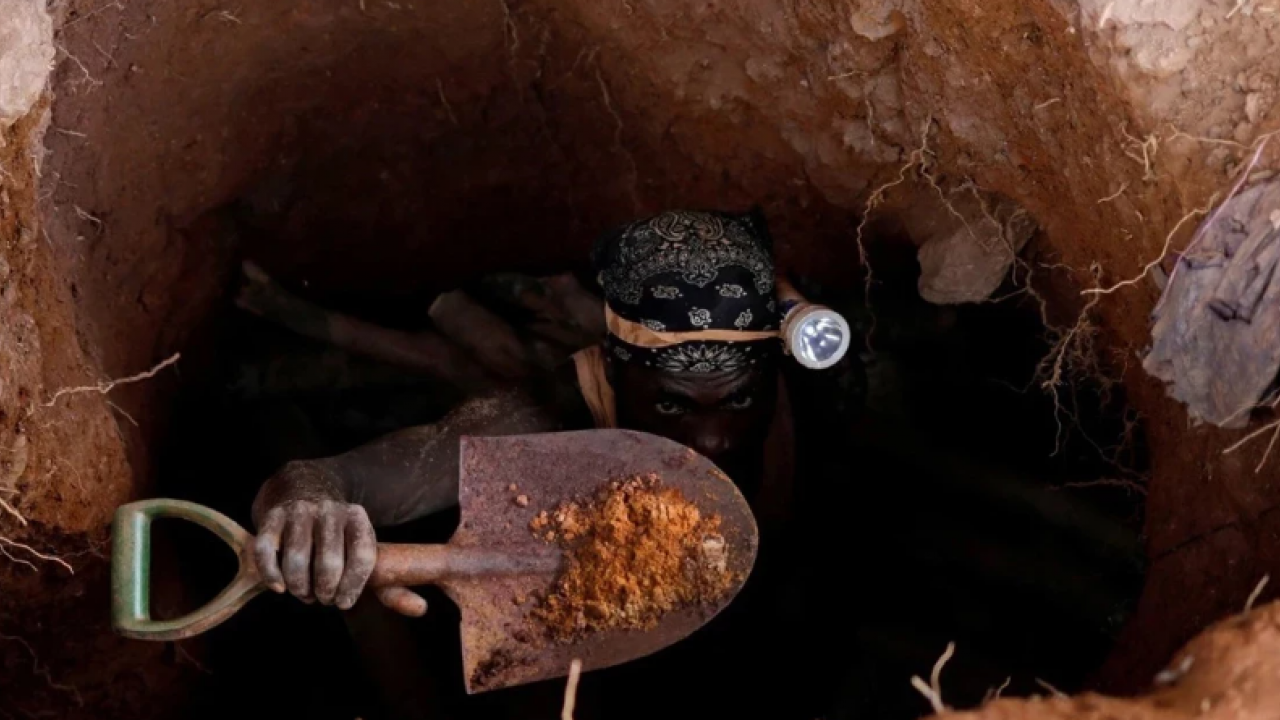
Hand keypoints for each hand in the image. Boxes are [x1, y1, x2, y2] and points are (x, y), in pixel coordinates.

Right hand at [253, 499, 375, 610]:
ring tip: (304, 594)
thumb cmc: (333, 531)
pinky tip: (279, 588)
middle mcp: (329, 510)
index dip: (352, 586)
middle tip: (323, 599)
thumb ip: (356, 565)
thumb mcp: (353, 539)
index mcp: (356, 517)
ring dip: (300, 588)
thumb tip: (344, 600)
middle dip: (325, 591)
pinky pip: (266, 552)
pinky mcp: (272, 516)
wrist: (303, 492)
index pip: (361, 557)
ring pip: (297, 561)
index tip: (344, 603)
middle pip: (329, 563)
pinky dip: (271, 575)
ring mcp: (299, 511)